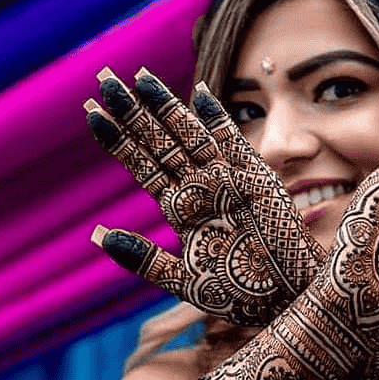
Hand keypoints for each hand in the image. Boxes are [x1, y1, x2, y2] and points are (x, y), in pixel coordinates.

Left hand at [86, 67, 324, 325]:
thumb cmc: (241, 296)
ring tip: (139, 78)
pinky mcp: (256, 180)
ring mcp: (227, 180)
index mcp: (181, 209)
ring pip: (188, 136)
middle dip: (132, 112)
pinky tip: (198, 92)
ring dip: (164, 108)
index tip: (91, 111)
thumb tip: (98, 235)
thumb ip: (143, 259)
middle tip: (104, 80)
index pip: (143, 165)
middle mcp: (200, 188)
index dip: (118, 139)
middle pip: (159, 142)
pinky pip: (233, 144)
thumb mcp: (184, 281)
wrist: (288, 301)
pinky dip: (216, 119)